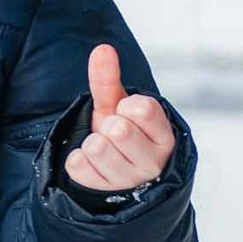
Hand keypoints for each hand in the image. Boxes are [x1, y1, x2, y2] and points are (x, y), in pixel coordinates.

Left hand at [63, 45, 175, 192]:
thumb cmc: (122, 134)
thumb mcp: (117, 105)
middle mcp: (153, 161)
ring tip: (104, 148)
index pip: (142, 109)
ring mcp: (130, 181)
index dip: (126, 106)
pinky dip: (79, 160)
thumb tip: (102, 49)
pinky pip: (78, 165)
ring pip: (96, 148)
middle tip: (114, 133)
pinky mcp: (105, 193)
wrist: (113, 172)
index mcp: (164, 136)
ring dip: (92, 142)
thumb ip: (108, 79)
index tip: (128, 114)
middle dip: (108, 125)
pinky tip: (92, 164)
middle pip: (118, 130)